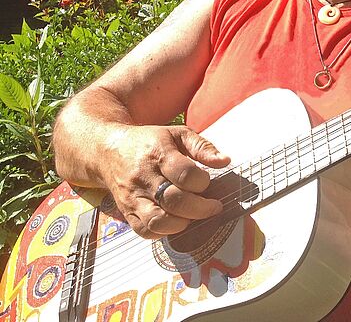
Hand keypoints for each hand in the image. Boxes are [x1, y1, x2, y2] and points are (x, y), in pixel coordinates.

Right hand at [102, 125, 230, 238]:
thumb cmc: (149, 142)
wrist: (109, 150)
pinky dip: (164, 232)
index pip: (185, 175)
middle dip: (201, 208)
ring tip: (193, 215)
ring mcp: (133, 197)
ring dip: (183, 223)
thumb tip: (225, 161)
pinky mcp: (126, 212)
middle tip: (213, 206)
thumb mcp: (178, 134)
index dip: (203, 182)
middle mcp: (144, 178)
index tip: (207, 182)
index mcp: (159, 154)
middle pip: (175, 201)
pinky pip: (145, 231)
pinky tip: (175, 221)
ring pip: (158, 221)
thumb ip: (203, 147)